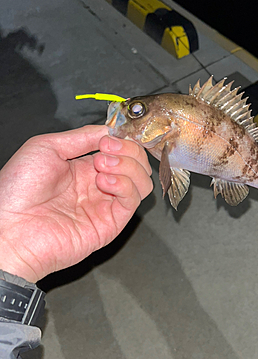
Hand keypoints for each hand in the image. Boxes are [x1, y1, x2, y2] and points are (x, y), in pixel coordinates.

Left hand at [0, 125, 152, 282]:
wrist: (9, 228)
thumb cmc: (17, 191)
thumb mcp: (46, 146)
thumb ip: (81, 137)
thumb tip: (109, 130)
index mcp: (83, 168)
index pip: (121, 150)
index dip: (123, 139)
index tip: (112, 134)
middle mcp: (98, 186)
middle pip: (137, 164)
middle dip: (128, 150)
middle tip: (107, 148)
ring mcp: (105, 205)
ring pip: (142, 181)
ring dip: (128, 166)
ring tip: (102, 164)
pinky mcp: (110, 224)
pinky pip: (133, 200)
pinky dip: (125, 184)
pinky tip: (103, 180)